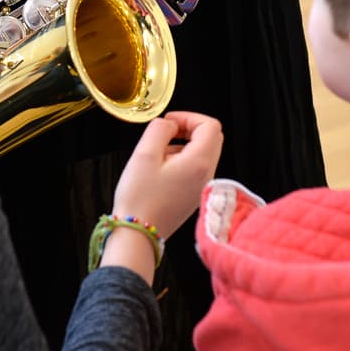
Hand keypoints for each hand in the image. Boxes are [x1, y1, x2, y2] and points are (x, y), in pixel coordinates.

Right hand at [112, 111, 222, 241]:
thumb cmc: (140, 199)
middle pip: (211, 138)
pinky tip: (160, 169)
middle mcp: (207, 175)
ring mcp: (202, 186)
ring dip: (183, 144)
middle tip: (166, 132)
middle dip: (189, 129)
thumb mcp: (144, 154)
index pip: (210, 126)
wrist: (138, 234)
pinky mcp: (193, 195)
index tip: (169, 122)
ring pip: (203, 153)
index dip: (189, 117)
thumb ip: (159, 129)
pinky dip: (181, 160)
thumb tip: (169, 125)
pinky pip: (195, 168)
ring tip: (158, 153)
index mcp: (199, 162)